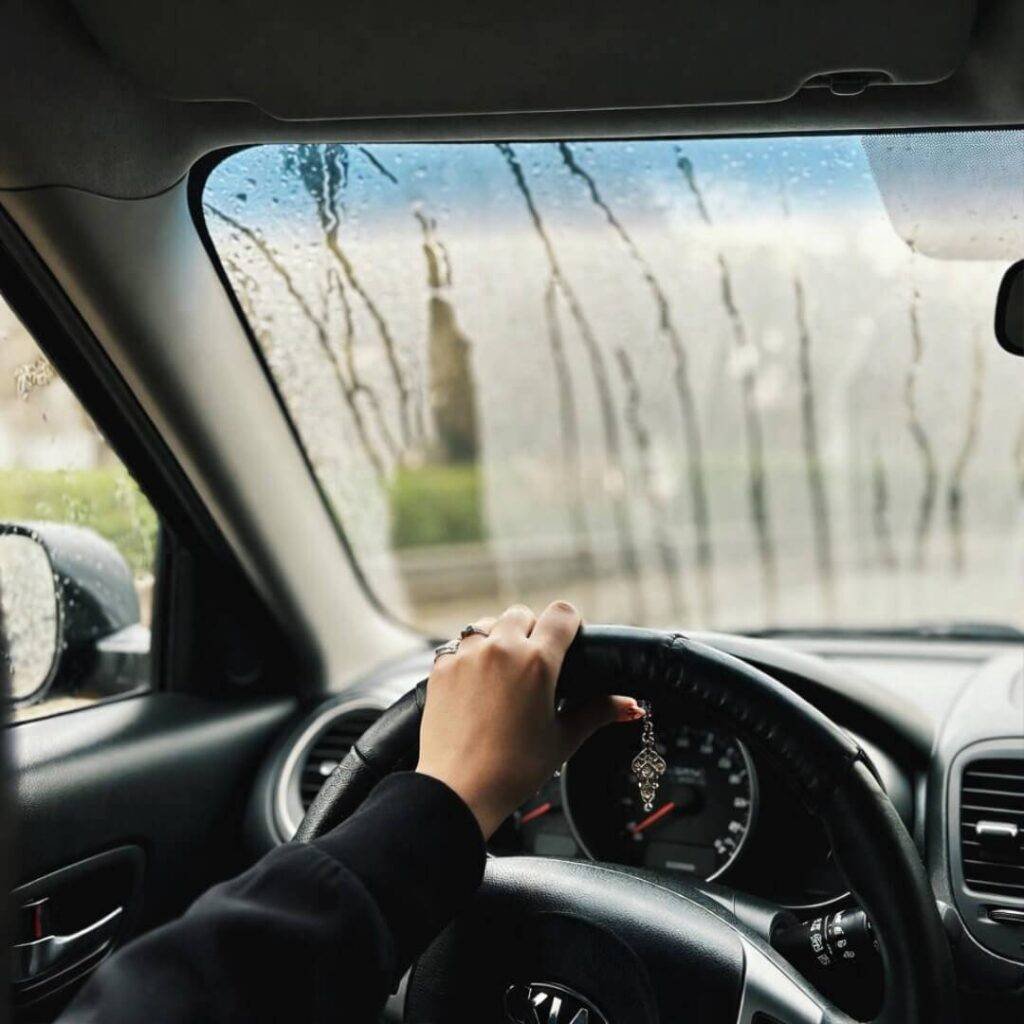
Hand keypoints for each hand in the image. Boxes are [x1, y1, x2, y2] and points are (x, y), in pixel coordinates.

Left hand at [416, 601, 643, 837]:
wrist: (458, 790)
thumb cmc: (515, 769)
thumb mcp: (563, 740)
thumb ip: (597, 712)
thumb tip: (631, 706)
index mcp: (538, 662)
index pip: (561, 614)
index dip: (569, 624)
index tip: (568, 640)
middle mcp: (501, 648)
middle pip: (523, 614)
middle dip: (532, 632)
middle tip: (534, 665)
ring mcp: (467, 655)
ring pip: (488, 624)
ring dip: (498, 638)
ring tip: (503, 671)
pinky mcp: (441, 667)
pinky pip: (459, 646)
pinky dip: (470, 656)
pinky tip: (475, 684)